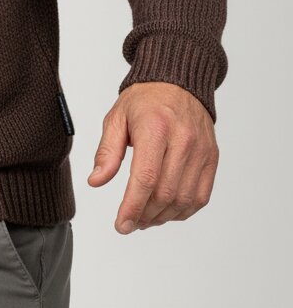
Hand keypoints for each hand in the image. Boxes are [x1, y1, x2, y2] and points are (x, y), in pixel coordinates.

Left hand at [87, 82, 219, 232]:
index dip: (132, 207)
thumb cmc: (144, 101)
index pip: (145, 177)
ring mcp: (201, 150)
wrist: (178, 82)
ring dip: (162, 217)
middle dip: (144, 216)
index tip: (121, 225)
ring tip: (144, 219)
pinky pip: (200, 196)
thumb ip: (107, 151)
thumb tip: (95, 181)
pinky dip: (183, 212)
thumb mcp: (116, 118)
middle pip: (165, 193)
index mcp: (155, 127)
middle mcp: (182, 140)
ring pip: (184, 199)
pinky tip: (165, 212)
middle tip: (129, 223)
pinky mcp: (211, 158)